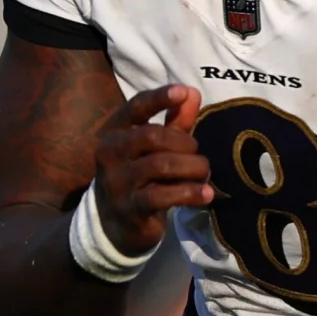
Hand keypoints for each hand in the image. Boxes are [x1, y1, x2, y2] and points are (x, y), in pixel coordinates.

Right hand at [92, 84, 210, 254]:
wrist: (114, 223)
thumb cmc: (140, 174)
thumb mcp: (154, 147)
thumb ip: (174, 121)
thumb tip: (192, 93)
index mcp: (115, 131)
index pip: (135, 107)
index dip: (159, 98)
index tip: (182, 92)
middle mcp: (110, 152)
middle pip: (153, 136)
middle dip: (185, 143)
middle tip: (197, 154)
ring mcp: (117, 182)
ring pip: (161, 165)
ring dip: (192, 167)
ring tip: (204, 173)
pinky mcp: (129, 208)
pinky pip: (163, 196)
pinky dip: (190, 193)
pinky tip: (205, 194)